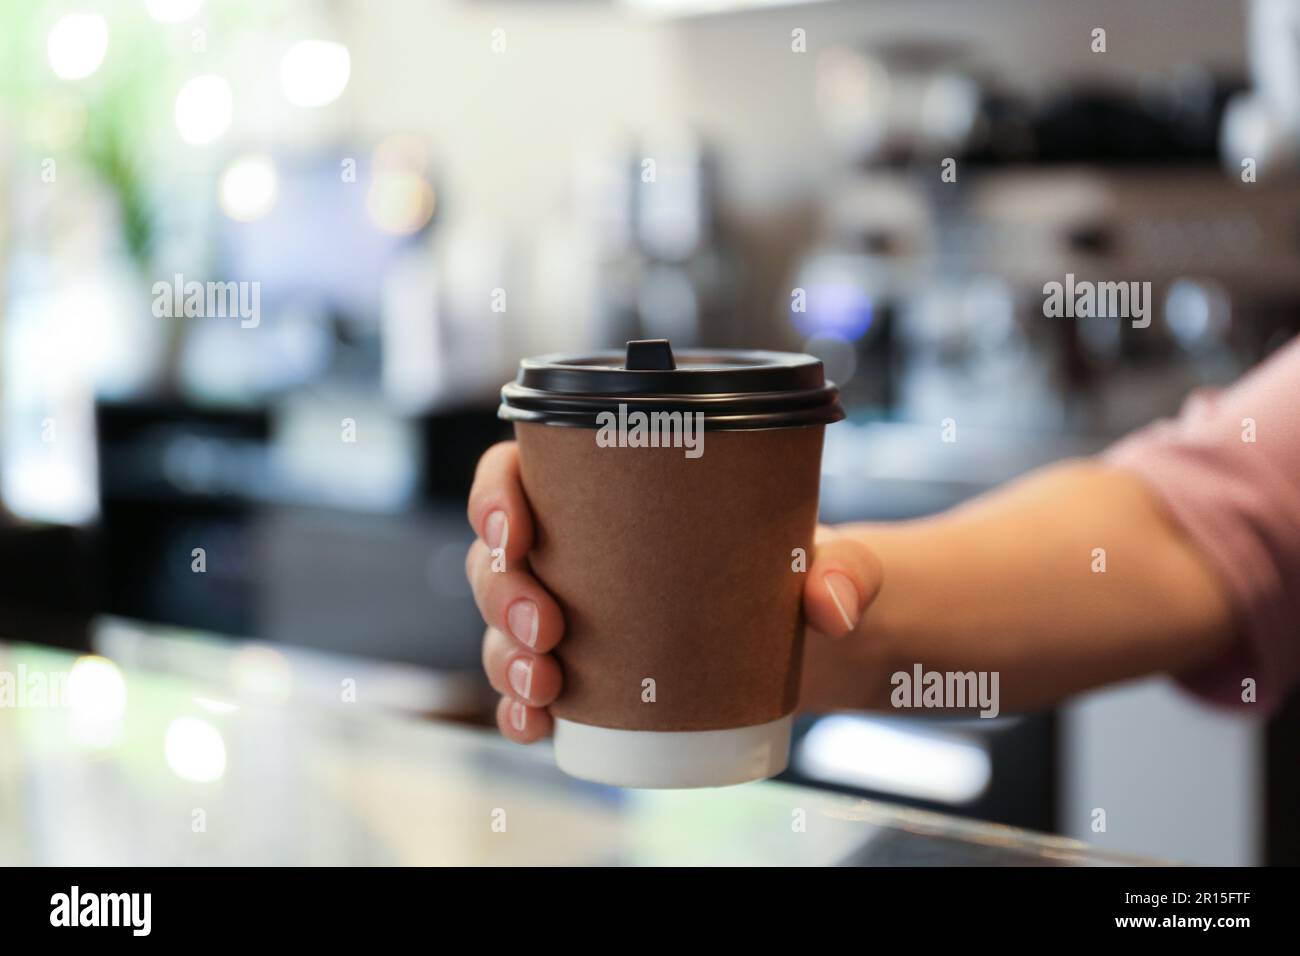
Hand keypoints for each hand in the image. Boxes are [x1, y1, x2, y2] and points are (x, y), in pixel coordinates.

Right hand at [466, 441, 884, 742]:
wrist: (796, 639)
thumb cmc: (785, 568)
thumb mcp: (824, 557)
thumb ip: (843, 569)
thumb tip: (834, 606)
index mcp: (600, 486)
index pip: (513, 473)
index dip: (493, 498)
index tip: (515, 531)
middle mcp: (567, 548)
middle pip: (494, 559)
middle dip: (503, 593)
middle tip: (546, 625)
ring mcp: (564, 613)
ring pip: (501, 627)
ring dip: (506, 657)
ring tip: (547, 685)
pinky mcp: (578, 673)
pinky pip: (526, 691)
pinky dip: (520, 711)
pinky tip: (537, 725)